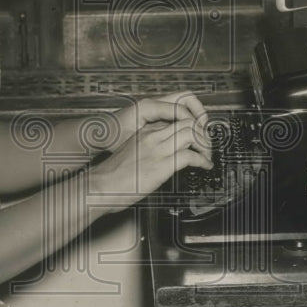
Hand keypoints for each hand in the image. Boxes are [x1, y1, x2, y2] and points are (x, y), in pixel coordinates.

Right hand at [87, 116, 212, 214]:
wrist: (98, 186)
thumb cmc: (110, 177)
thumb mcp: (131, 155)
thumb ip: (146, 151)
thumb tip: (162, 158)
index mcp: (144, 132)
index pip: (175, 120)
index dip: (191, 127)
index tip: (197, 138)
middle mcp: (151, 136)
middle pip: (187, 121)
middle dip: (202, 133)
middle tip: (207, 146)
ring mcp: (156, 149)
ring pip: (191, 133)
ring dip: (205, 144)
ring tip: (207, 155)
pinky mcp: (161, 165)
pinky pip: (190, 156)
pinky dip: (202, 160)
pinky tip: (204, 166)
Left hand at [115, 90, 210, 143]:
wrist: (100, 132)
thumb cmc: (111, 135)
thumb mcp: (130, 138)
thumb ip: (149, 136)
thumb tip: (167, 138)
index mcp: (149, 106)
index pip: (180, 108)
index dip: (193, 122)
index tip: (199, 136)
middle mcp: (154, 102)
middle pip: (187, 98)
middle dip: (200, 112)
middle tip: (205, 130)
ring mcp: (156, 106)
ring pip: (184, 103)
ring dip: (195, 115)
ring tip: (201, 132)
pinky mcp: (156, 112)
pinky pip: (178, 111)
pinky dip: (187, 119)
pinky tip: (188, 134)